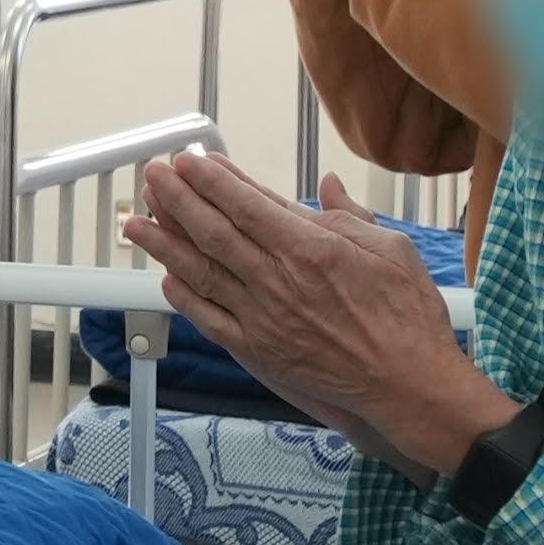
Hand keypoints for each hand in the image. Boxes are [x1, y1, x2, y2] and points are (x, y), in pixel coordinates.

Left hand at [120, 156, 508, 478]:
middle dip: (178, 199)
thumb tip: (326, 183)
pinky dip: (184, 296)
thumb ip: (348, 213)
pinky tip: (167, 276)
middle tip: (153, 176)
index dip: (212, 180)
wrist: (407, 383)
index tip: (189, 161)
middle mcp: (278, 281)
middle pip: (214, 232)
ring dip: (165, 244)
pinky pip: (209, 319)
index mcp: (310, 249)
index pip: (246, 204)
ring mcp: (263, 318)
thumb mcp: (390, 246)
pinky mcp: (259, 350)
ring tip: (136, 221)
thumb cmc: (406, 316)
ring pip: (201, 273)